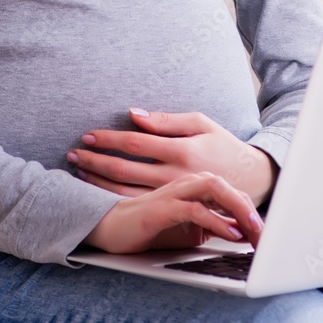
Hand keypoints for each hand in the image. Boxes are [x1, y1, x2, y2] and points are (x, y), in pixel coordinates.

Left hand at [66, 109, 277, 206]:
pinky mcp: (171, 208)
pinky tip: (97, 189)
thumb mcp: (202, 123)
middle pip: (123, 168)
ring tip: (78, 171)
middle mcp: (174, 175)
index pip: (135, 143)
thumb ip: (167, 120)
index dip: (109, 139)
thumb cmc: (223, 146)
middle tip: (74, 153)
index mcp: (181, 150)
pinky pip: (135, 203)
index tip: (88, 135)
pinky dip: (111, 196)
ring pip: (124, 191)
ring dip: (97, 181)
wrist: (249, 180)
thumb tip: (134, 114)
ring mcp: (172, 195)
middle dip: (95, 160)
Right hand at [81, 171, 264, 253]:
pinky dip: (216, 220)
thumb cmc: (152, 223)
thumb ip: (212, 222)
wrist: (113, 226)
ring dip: (240, 210)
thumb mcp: (188, 225)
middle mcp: (188, 182)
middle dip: (250, 208)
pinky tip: (230, 233)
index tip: (267, 233)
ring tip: (256, 232)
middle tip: (268, 233)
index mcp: (195, 183)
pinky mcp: (163, 206)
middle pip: (227, 185)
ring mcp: (175, 191)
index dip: (250, 209)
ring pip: (216, 190)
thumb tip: (239, 233)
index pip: (230, 190)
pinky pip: (196, 210)